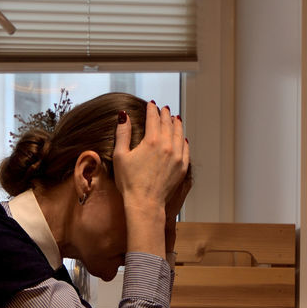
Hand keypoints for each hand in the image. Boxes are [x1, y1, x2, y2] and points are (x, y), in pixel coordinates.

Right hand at [113, 103, 190, 257]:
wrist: (144, 203)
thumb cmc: (129, 182)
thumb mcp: (120, 156)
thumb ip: (122, 134)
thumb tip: (123, 116)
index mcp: (151, 141)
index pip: (153, 118)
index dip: (152, 110)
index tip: (151, 104)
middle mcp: (167, 146)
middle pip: (168, 124)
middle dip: (165, 115)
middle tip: (164, 109)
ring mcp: (177, 157)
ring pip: (179, 134)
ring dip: (176, 125)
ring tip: (175, 119)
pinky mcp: (182, 168)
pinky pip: (186, 149)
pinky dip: (184, 141)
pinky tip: (182, 138)